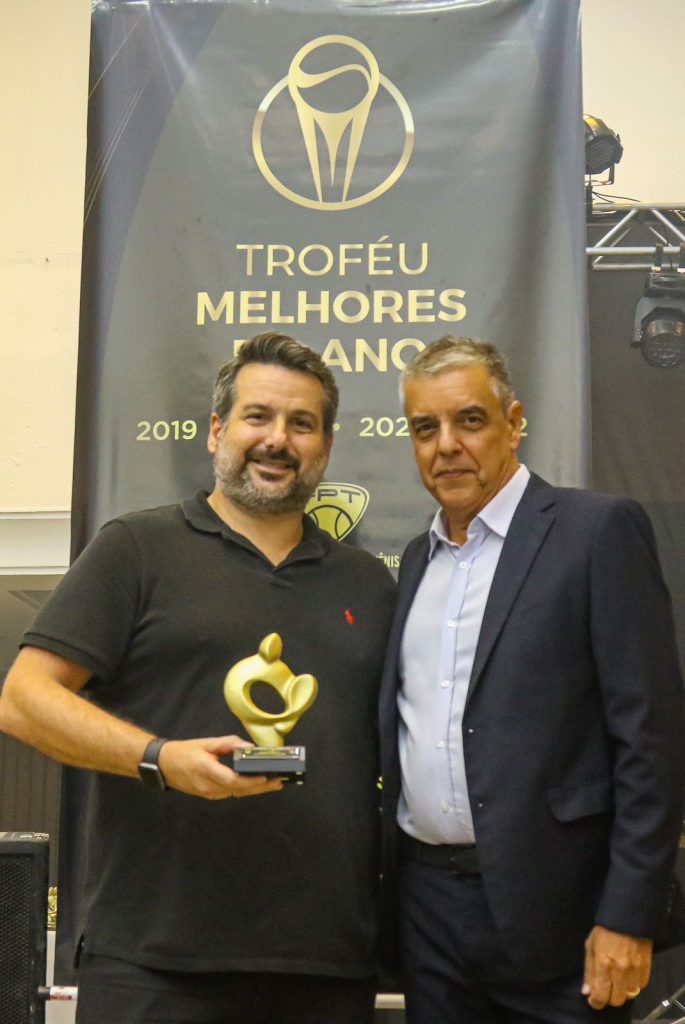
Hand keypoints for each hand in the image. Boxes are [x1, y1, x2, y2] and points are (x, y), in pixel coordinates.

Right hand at [158, 735, 282, 799]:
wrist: (164, 765)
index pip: (232, 780)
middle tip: (278, 782)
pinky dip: (244, 789)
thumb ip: (229, 744)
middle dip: (260, 787)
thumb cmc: (184, 752)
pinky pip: (230, 793)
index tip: (265, 777)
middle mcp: (208, 785)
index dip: (250, 781)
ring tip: (272, 784)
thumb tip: (248, 747)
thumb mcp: (206, 743)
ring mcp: (208, 793)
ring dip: (254, 789)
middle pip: (238, 790)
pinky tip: (255, 785)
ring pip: (235, 793)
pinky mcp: (209, 795)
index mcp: (206, 769)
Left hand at [582, 925, 651, 1008]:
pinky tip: (628, 975)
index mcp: (603, 965)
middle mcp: (620, 972)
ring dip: (621, 991)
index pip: (600, 997)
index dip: (595, 1002)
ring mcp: (634, 971)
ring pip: (629, 996)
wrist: (628, 918)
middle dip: (609, 997)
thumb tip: (587, 992)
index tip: (593, 999)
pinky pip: (640, 986)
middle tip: (605, 988)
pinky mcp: (646, 969)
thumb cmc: (605, 930)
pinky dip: (633, 984)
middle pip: (616, 1001)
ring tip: (617, 980)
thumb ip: (589, 971)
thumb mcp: (590, 946)